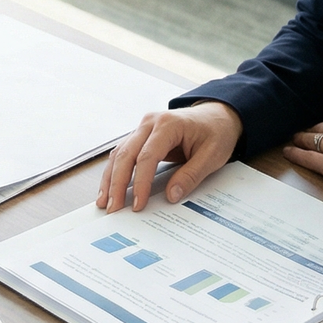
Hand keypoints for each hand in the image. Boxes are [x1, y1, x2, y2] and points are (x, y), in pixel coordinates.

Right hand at [96, 102, 242, 212]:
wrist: (217, 115)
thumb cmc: (216, 132)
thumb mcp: (212, 156)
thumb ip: (191, 176)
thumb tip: (171, 196)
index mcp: (168, 124)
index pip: (147, 156)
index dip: (141, 182)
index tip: (138, 204)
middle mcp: (150, 122)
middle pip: (126, 154)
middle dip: (117, 183)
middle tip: (113, 207)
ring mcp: (143, 127)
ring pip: (119, 153)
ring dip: (111, 178)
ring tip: (105, 201)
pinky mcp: (141, 135)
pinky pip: (123, 153)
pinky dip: (115, 171)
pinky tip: (109, 187)